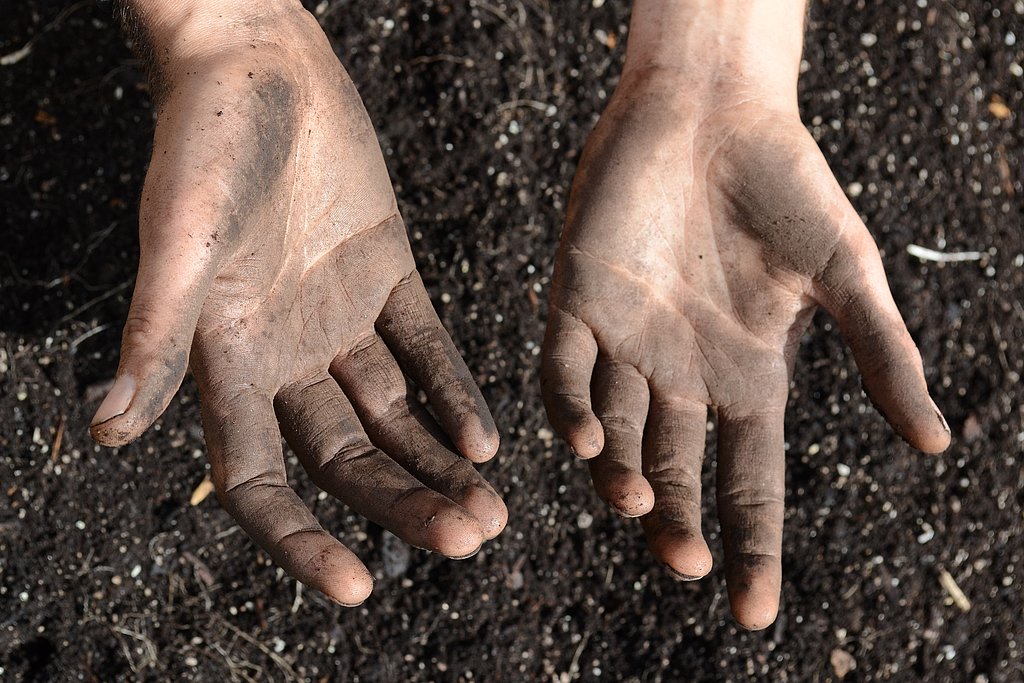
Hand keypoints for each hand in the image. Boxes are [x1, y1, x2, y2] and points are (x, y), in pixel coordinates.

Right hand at [90, 2, 505, 605]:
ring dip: (440, 461)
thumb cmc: (204, 140)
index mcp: (228, 360)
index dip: (304, 540)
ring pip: (394, 413)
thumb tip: (104, 431)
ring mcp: (340, 317)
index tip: (362, 587)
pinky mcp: (387, 273)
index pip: (263, 481)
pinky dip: (453, 391)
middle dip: (404, 501)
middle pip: (347, 458)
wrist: (259, 59)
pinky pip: (425, 347)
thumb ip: (156, 332)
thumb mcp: (181, 238)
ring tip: (492, 508)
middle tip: (470, 538)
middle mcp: (285, 353)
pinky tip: (485, 436)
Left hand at [542, 63, 949, 626]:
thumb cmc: (786, 186)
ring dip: (618, 477)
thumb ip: (882, 355)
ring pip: (611, 435)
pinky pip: (565, 373)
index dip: (752, 545)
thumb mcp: (844, 276)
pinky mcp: (576, 303)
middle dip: (677, 525)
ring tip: (638, 508)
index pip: (748, 482)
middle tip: (688, 566)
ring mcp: (625, 343)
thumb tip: (934, 445)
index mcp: (744, 380)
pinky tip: (588, 441)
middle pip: (673, 473)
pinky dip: (572, 410)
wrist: (712, 110)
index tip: (754, 614)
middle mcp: (680, 376)